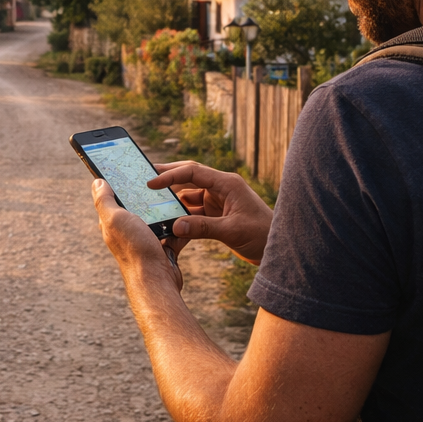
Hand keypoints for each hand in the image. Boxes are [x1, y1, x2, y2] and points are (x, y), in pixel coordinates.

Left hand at [91, 179, 183, 292]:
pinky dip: (179, 224)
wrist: (157, 280)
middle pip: (139, 205)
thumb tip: (97, 181)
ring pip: (159, 216)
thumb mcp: (115, 219)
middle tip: (161, 179)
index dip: (120, 183)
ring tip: (176, 194)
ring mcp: (146, 240)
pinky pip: (173, 230)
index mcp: (113, 223)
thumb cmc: (134, 250)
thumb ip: (105, 201)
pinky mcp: (163, 247)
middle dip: (149, 194)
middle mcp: (127, 231)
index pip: (114, 197)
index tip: (132, 168)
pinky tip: (186, 215)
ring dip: (167, 208)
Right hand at [148, 161, 272, 263]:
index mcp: (227, 183)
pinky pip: (193, 211)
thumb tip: (175, 226)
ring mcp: (218, 200)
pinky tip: (168, 221)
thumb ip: (202, 227)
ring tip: (152, 202)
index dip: (171, 175)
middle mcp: (221, 188)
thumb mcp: (232, 231)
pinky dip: (181, 215)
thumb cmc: (262, 235)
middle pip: (189, 176)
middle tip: (144, 178)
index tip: (152, 182)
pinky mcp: (217, 214)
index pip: (193, 172)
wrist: (277, 249)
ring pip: (189, 195)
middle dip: (168, 177)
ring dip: (173, 200)